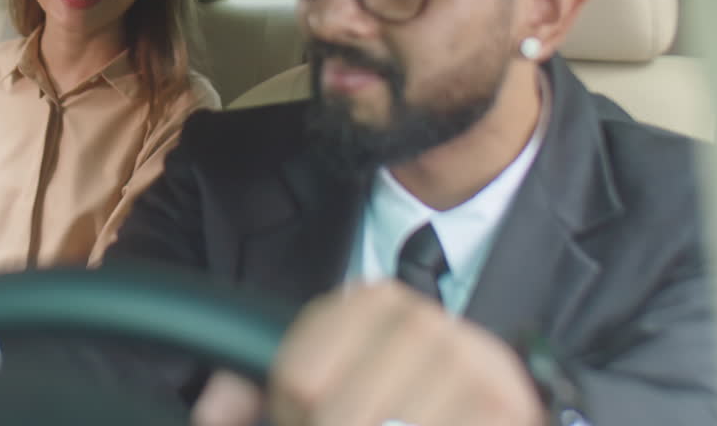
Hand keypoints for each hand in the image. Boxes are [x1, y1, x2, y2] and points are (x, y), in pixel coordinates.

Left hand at [191, 280, 544, 425]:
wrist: (488, 410)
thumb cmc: (398, 404)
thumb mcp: (330, 384)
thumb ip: (254, 390)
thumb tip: (209, 411)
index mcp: (374, 302)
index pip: (297, 377)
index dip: (291, 415)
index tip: (307, 417)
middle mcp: (426, 322)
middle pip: (334, 412)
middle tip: (345, 425)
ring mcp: (473, 367)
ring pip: (376, 423)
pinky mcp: (507, 408)